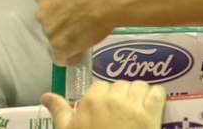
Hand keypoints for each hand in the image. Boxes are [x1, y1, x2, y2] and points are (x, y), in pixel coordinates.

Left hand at [34, 0, 113, 64]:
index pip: (45, 0)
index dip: (59, 2)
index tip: (70, 4)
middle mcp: (42, 13)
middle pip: (48, 19)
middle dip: (60, 20)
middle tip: (78, 18)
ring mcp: (50, 32)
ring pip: (54, 38)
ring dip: (64, 37)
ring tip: (82, 36)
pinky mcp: (60, 48)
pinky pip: (59, 56)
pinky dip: (65, 56)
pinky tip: (73, 54)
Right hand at [41, 80, 165, 128]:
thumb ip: (59, 111)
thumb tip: (45, 96)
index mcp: (91, 102)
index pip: (101, 86)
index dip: (104, 98)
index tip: (106, 112)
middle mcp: (112, 98)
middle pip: (121, 85)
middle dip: (122, 97)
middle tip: (122, 116)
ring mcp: (133, 105)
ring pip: (140, 86)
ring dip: (140, 96)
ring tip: (137, 112)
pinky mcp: (151, 114)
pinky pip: (158, 93)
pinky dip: (157, 98)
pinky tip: (153, 108)